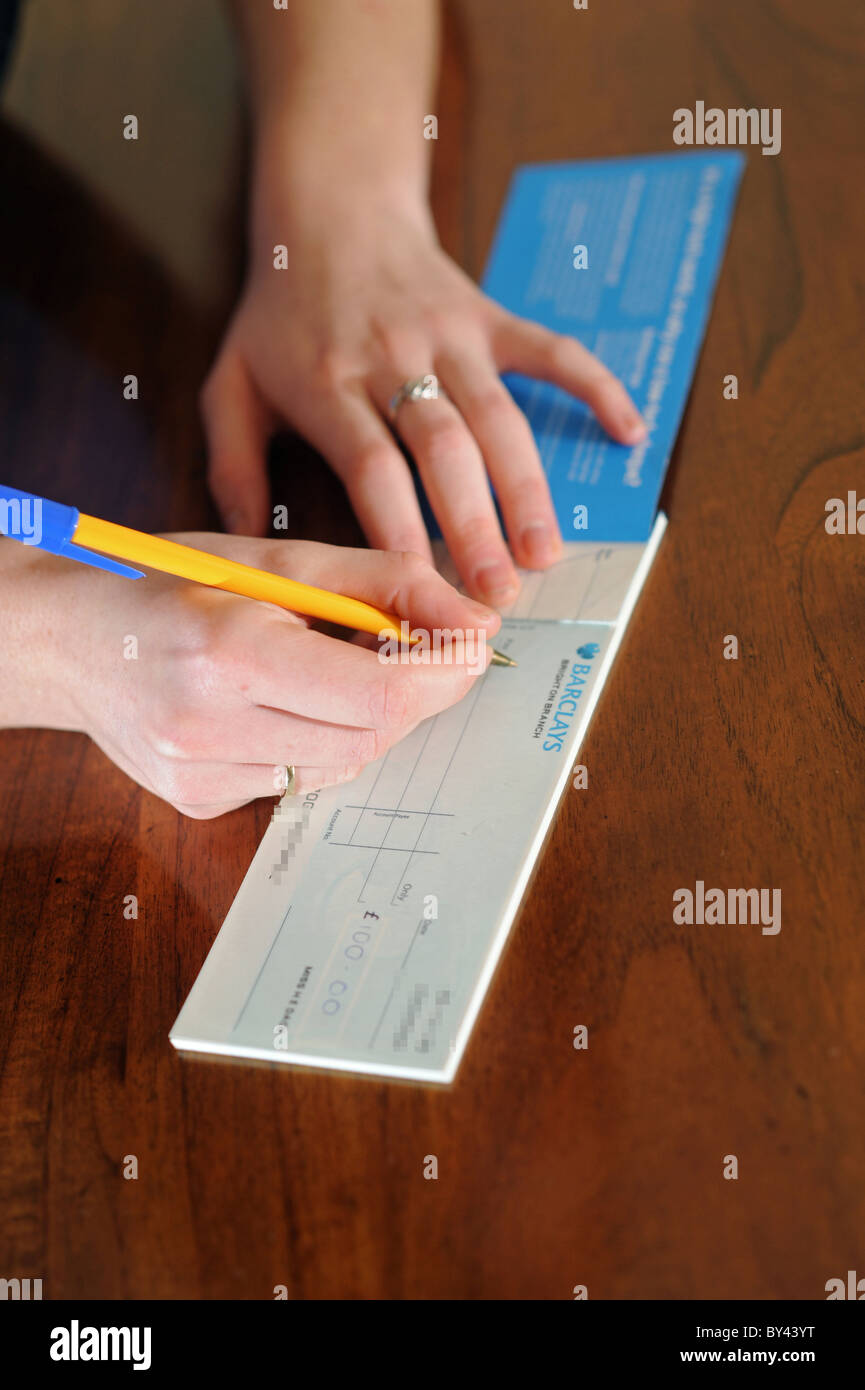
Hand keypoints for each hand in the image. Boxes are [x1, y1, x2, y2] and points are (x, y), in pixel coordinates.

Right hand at [10, 536, 497, 817]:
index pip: (375, 696)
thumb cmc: (169, 583)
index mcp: (229, 651)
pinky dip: (316, 742)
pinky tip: (279, 704)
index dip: (439, 675)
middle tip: (411, 652)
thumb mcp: (276, 559)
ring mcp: (200, 775)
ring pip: (342, 765)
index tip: (471, 648)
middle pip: (369, 738)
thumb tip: (479, 623)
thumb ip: (386, 586)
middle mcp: (210, 726)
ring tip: (327, 669)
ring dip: (364, 719)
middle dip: (409, 696)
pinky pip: (298, 781)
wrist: (67, 639)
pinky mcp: (199, 801)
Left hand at [201, 197, 645, 607]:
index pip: (372, 465)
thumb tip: (247, 545)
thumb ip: (231, 466)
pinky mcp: (490, 318)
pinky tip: (629, 433)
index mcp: (330, 383)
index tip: (420, 587)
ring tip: (546, 552)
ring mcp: (450, 335)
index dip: (400, 527)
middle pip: (444, 448)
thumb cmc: (279, 315)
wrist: (330, 214)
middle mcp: (396, 359)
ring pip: (498, 415)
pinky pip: (552, 350)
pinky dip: (595, 386)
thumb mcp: (229, 384)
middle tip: (498, 593)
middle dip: (475, 524)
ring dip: (527, 486)